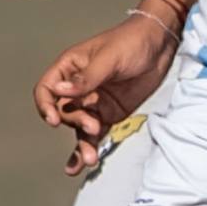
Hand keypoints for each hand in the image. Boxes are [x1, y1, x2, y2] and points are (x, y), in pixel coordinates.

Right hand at [34, 16, 177, 173]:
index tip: (54, 120)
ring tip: (89, 159)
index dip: (45, 106)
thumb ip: (86, 78)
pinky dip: (89, 148)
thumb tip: (58, 91)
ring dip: (81, 145)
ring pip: (78, 128)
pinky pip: (95, 134)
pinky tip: (84, 163)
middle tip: (94, 127)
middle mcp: (77, 88)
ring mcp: (92, 103)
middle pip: (63, 113)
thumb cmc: (131, 42)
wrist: (160, 46)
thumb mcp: (109, 58)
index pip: (47, 90)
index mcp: (69, 68)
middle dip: (75, 123)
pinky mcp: (109, 115)